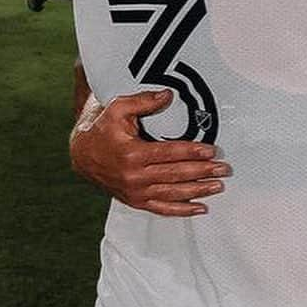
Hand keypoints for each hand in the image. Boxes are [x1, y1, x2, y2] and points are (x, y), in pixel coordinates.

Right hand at [70, 89, 230, 216]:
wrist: (82, 155)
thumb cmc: (104, 128)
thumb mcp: (119, 108)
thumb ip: (144, 101)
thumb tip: (168, 95)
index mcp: (132, 153)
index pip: (169, 153)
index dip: (192, 151)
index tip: (212, 150)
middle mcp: (134, 176)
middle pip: (175, 175)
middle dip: (202, 172)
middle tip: (224, 168)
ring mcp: (135, 192)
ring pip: (172, 193)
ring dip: (198, 191)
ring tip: (218, 186)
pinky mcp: (135, 201)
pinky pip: (162, 209)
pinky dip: (182, 210)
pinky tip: (200, 208)